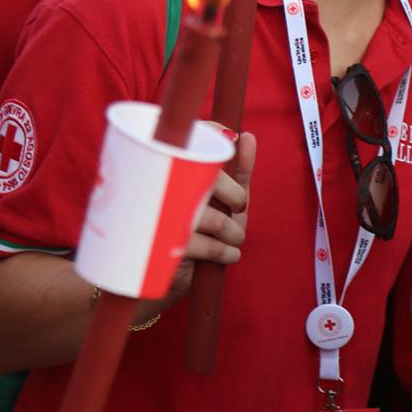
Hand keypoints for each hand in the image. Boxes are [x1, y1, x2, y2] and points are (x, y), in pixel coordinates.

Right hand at [140, 129, 256, 316]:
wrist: (164, 278)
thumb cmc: (198, 231)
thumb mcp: (222, 200)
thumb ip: (237, 171)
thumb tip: (248, 137)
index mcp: (171, 169)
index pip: (193, 136)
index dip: (216, 133)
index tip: (234, 143)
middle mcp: (162, 187)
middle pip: (210, 176)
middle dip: (235, 194)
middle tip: (239, 207)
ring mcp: (162, 215)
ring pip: (213, 216)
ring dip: (232, 230)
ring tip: (235, 238)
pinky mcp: (165, 247)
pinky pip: (207, 245)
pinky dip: (225, 250)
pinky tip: (230, 253)